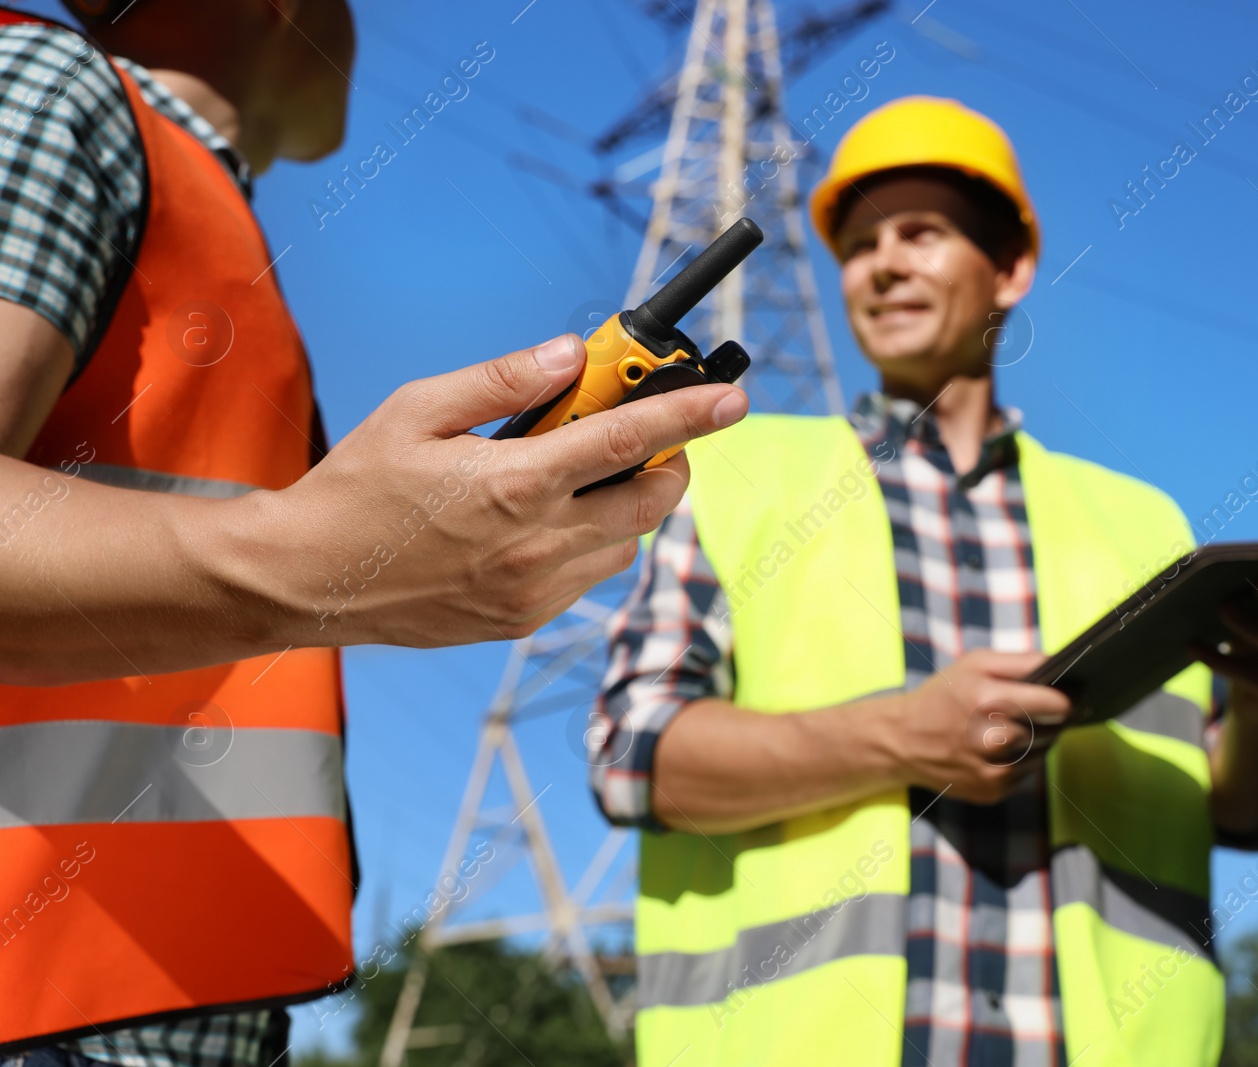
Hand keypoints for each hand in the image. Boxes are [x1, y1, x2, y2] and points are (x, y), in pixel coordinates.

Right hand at [230, 333, 747, 647]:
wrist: (308, 581)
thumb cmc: (356, 488)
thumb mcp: (418, 410)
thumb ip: (502, 381)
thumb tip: (570, 355)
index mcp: (514, 484)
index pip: (629, 440)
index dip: (690, 416)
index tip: (734, 398)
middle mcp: (536, 544)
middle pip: (652, 501)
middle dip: (669, 464)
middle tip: (647, 437)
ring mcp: (533, 591)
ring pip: (626, 542)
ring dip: (625, 504)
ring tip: (578, 478)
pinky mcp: (523, 621)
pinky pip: (589, 576)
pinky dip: (590, 543)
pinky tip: (544, 522)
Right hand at [885, 650, 1070, 804]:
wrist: (903, 740)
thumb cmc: (942, 696)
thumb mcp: (975, 663)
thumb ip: (1021, 661)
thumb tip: (1062, 667)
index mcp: (987, 701)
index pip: (1054, 705)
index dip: (1065, 700)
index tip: (1070, 697)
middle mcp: (991, 740)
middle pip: (1051, 731)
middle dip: (1049, 720)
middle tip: (1037, 711)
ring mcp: (992, 771)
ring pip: (1041, 753)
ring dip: (1037, 740)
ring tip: (1014, 727)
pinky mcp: (991, 791)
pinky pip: (1025, 773)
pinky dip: (1020, 760)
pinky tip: (1000, 749)